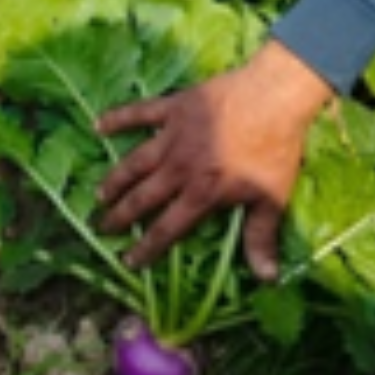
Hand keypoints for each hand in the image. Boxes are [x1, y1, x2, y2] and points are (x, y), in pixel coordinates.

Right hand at [93, 39, 333, 274]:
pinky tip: (98, 125)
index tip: (128, 261)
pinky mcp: (173, 107)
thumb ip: (262, 238)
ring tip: (100, 193)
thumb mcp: (273, 198)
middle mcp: (180, 168)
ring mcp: (173, 136)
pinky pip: (139, 113)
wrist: (274, 96)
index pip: (167, 228)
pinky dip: (118, 118)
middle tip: (103, 228)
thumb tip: (267, 278)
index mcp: (202, 193)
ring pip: (134, 162)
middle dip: (121, 216)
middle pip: (142, 197)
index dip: (147, 248)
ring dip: (115, 179)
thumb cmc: (276, 149)